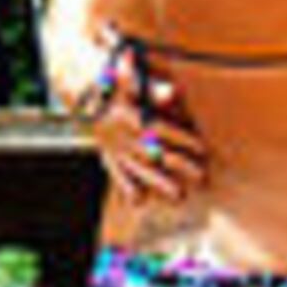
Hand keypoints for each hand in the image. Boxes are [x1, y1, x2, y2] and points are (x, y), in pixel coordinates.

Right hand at [73, 39, 209, 209]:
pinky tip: (138, 201)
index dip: (182, 139)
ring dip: (159, 183)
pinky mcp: (109, 157)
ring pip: (140, 169)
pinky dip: (126, 188)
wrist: (85, 99)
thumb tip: (172, 91)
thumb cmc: (116, 89)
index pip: (162, 130)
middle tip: (200, 176)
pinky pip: (117, 174)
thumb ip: (152, 89)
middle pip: (156, 154)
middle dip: (179, 166)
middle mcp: (125, 137)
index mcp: (133, 118)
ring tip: (178, 196)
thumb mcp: (132, 84)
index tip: (201, 148)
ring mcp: (117, 150)